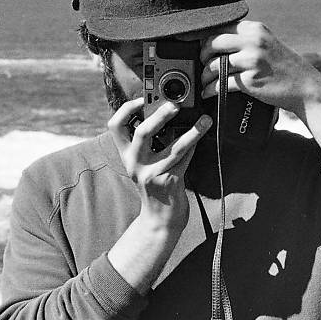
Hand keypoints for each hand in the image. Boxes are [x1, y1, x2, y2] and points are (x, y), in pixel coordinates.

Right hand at [108, 97, 212, 232]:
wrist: (160, 220)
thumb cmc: (156, 186)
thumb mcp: (145, 164)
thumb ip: (150, 143)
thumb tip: (167, 113)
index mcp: (127, 155)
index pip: (116, 126)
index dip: (126, 109)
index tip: (142, 98)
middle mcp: (135, 164)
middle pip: (142, 133)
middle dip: (159, 115)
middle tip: (175, 106)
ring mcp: (152, 174)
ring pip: (174, 147)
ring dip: (192, 132)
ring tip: (205, 120)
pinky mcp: (170, 182)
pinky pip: (185, 160)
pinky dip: (194, 147)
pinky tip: (202, 137)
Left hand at [200, 20, 320, 116]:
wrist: (306, 87)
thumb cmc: (284, 68)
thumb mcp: (267, 44)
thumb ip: (246, 39)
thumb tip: (215, 41)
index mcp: (256, 29)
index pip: (220, 27)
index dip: (203, 36)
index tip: (193, 44)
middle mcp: (254, 41)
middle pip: (213, 43)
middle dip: (202, 55)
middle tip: (201, 64)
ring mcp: (252, 61)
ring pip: (214, 65)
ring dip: (204, 76)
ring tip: (204, 82)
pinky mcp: (250, 81)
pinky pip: (220, 84)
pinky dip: (210, 90)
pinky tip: (207, 93)